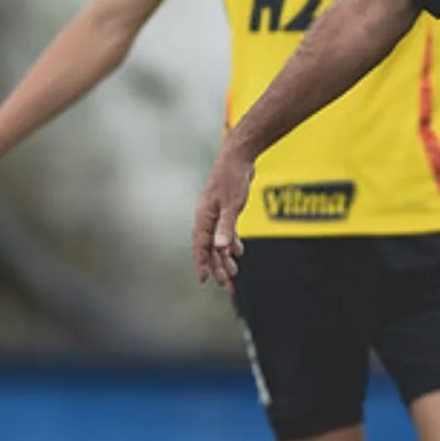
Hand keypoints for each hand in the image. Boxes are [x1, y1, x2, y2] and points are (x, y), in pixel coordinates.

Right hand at [193, 145, 253, 285]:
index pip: (201, 246)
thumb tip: (221, 248)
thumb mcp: (232, 205)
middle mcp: (206, 217)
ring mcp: (215, 213)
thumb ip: (226, 227)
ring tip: (233, 274)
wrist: (238, 156)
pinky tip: (239, 252)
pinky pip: (224, 232)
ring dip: (225, 258)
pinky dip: (231, 243)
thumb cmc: (233, 178)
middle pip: (209, 247)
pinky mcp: (224, 208)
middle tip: (227, 284)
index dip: (202, 264)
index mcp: (204, 217)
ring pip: (217, 241)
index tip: (205, 281)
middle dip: (217, 266)